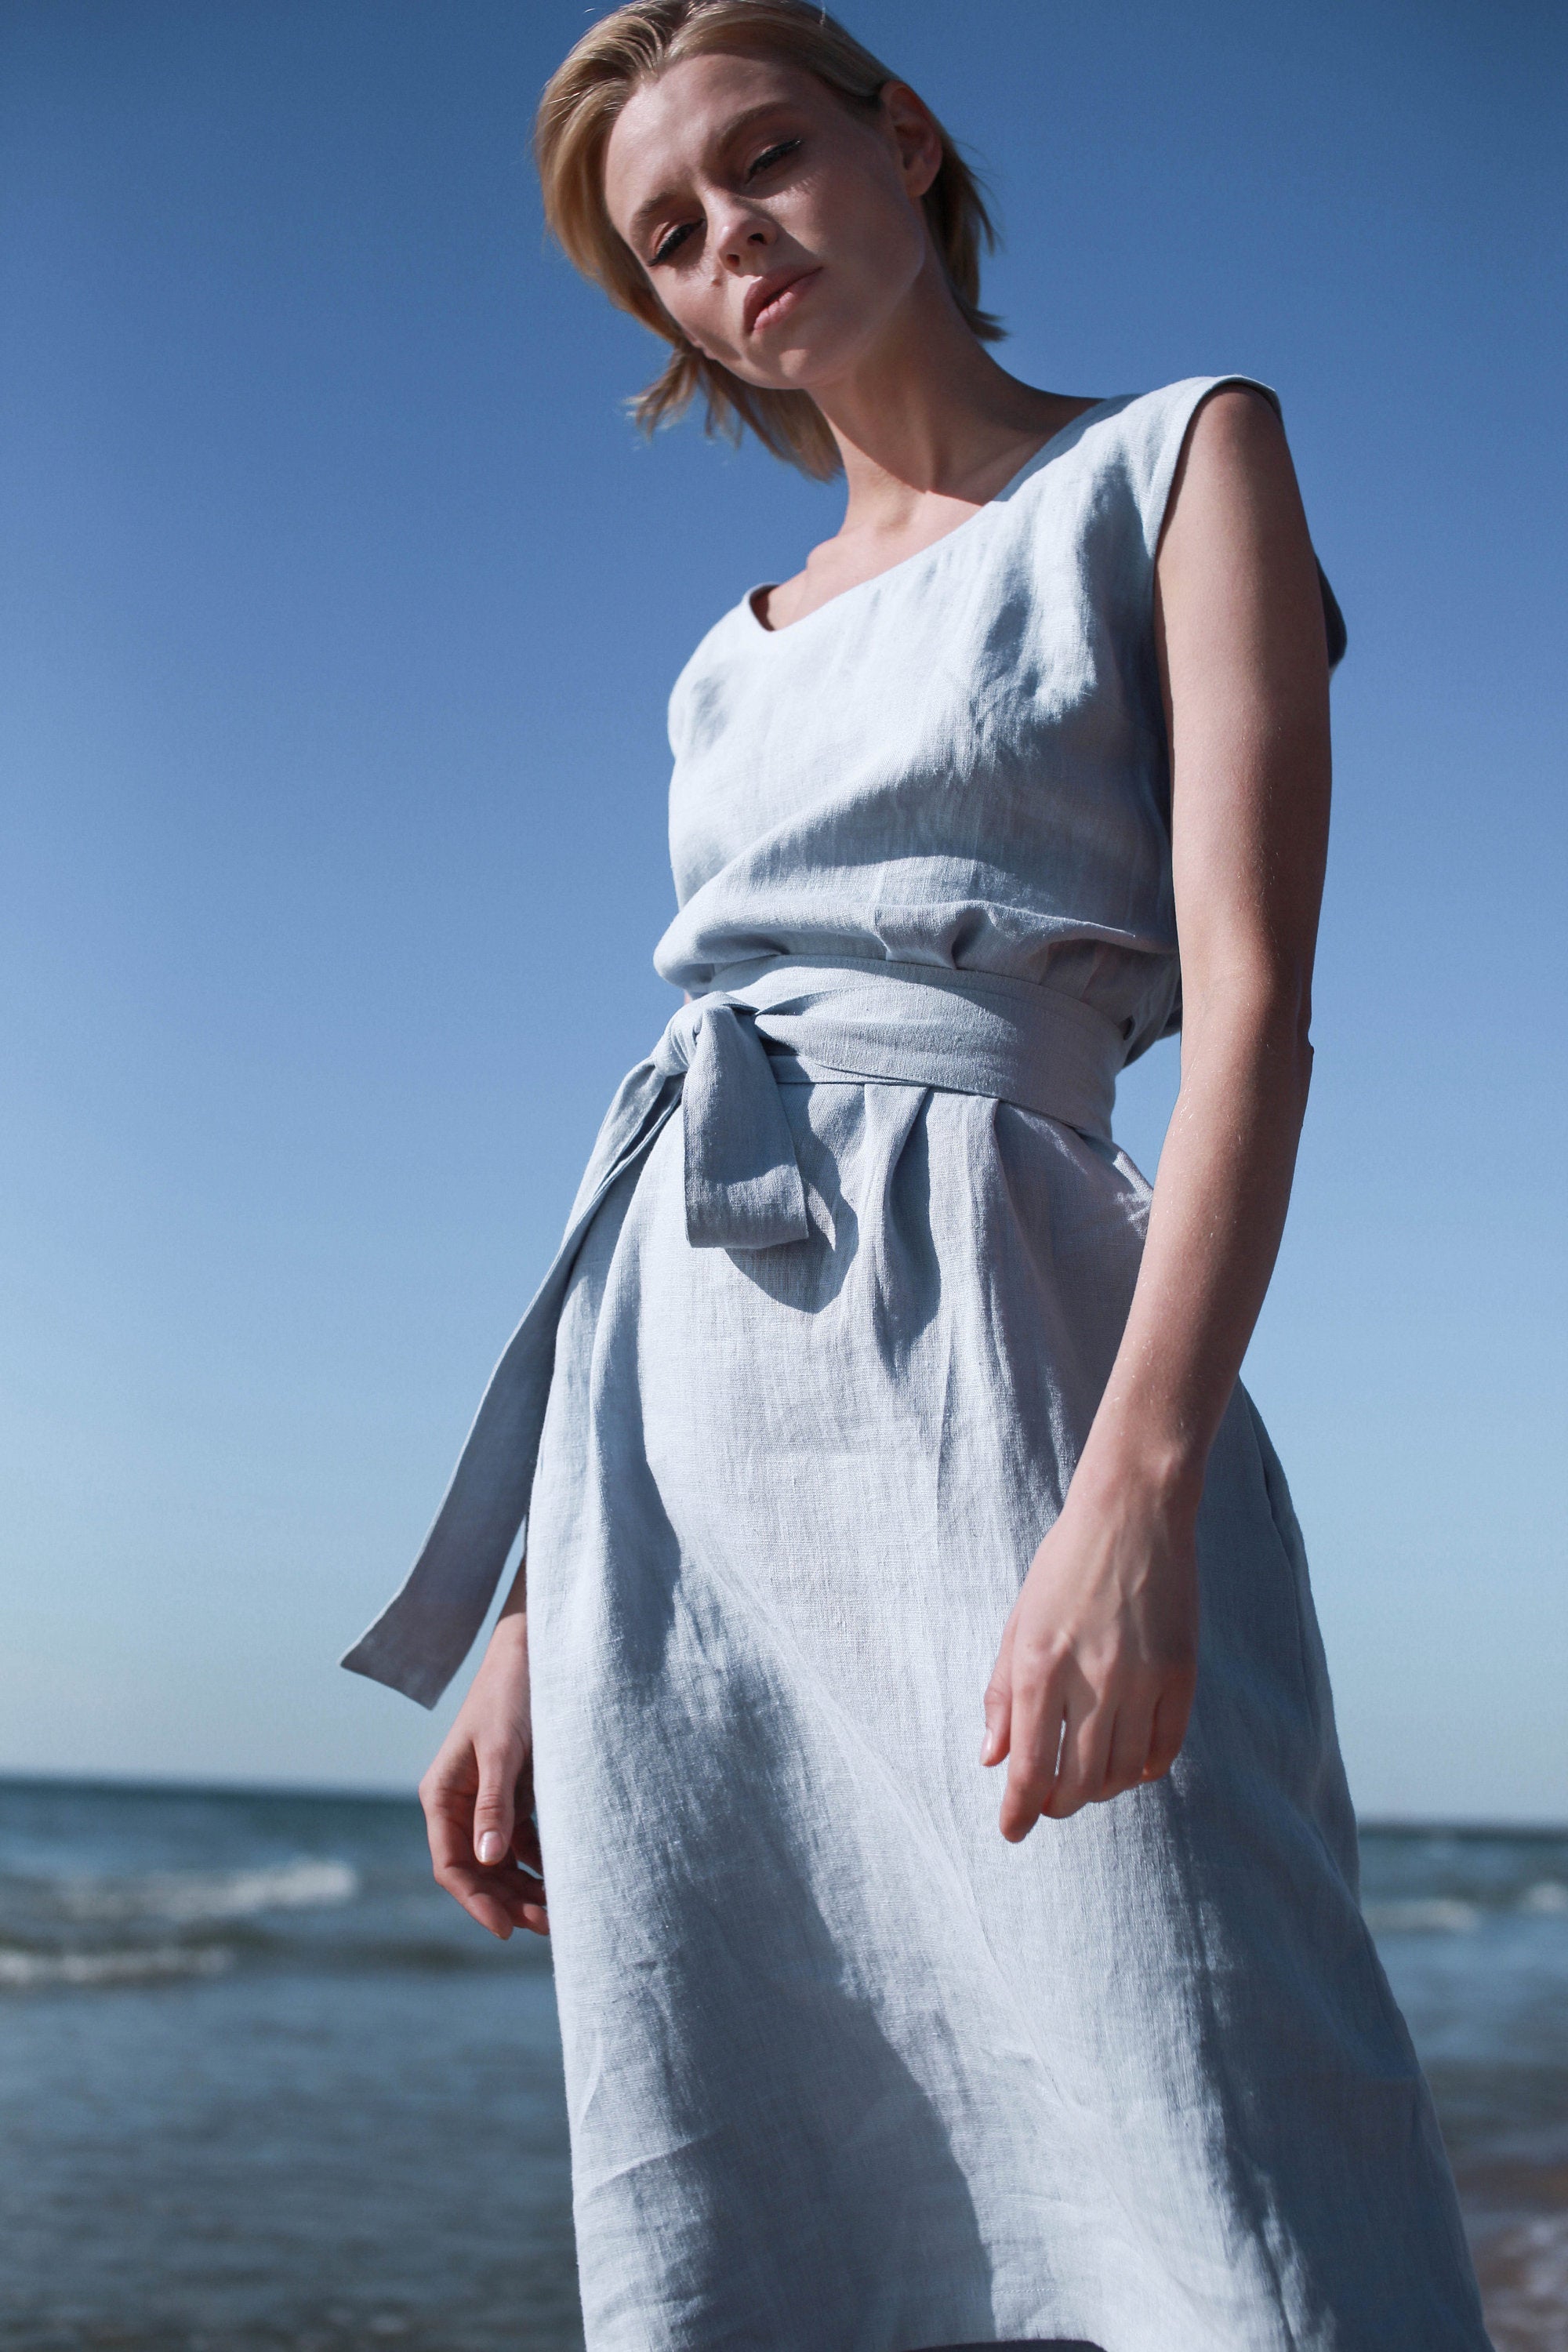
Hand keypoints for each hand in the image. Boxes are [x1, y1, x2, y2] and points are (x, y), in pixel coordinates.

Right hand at [419, 1604, 547, 1937]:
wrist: (535, 1654)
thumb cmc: (510, 1695)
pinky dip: (541, 1861)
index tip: (506, 1930)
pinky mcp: (515, 1794)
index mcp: (442, 1795)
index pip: (451, 1864)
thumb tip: (490, 1861)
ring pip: (501, 1861)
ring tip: (560, 1911)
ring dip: (526, 1887)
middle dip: (508, 1901)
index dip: (476, 1901)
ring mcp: (488, 1801)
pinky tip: (565, 1876)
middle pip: (478, 1870)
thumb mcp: (501, 1750)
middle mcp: (460, 1804)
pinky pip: (523, 1841)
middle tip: (548, 1925)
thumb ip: (494, 1804)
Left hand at [980, 1460, 1198, 1838]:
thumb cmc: (1064, 1565)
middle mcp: (1091, 1680)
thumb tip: (992, 1760)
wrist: (1133, 1513)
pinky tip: (1127, 1766)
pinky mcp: (1181, 1674)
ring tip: (1085, 1781)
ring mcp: (1141, 1679)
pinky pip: (1163, 1749)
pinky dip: (1142, 1770)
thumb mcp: (1018, 1623)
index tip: (1012, 1831)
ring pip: (1121, 1774)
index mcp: (1040, 1666)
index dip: (1019, 1811)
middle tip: (1048, 1804)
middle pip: (1077, 1783)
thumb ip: (1002, 1694)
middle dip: (1057, 1806)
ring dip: (1098, 1790)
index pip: (1030, 1769)